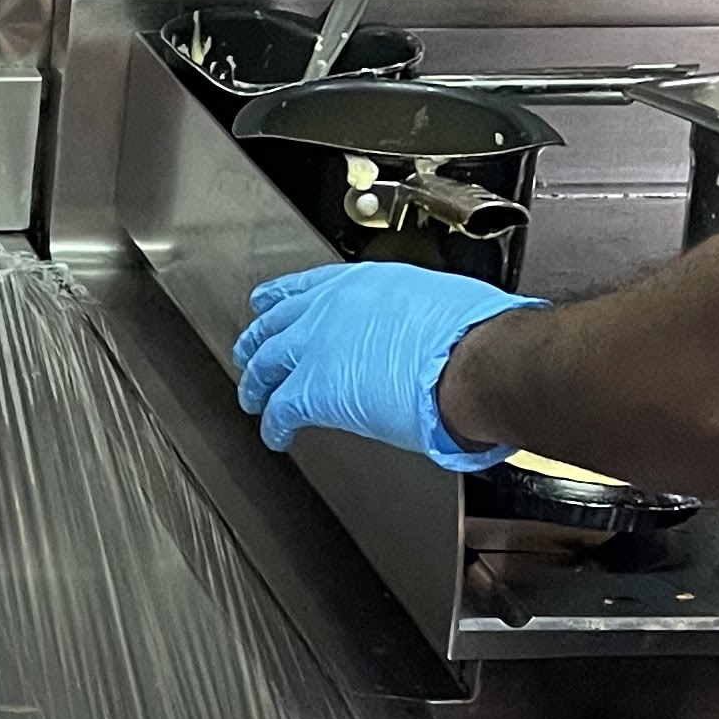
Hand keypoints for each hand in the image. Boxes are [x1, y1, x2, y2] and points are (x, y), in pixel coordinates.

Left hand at [233, 263, 544, 468]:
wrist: (470, 360)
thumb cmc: (469, 332)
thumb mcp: (436, 299)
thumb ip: (412, 312)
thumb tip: (423, 327)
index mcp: (360, 284)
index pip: (305, 287)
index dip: (281, 300)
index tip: (269, 304)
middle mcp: (329, 309)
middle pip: (276, 325)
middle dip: (258, 341)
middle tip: (248, 352)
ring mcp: (315, 348)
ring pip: (267, 364)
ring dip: (257, 383)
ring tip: (253, 397)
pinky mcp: (312, 390)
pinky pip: (281, 410)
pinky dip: (274, 425)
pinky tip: (275, 435)